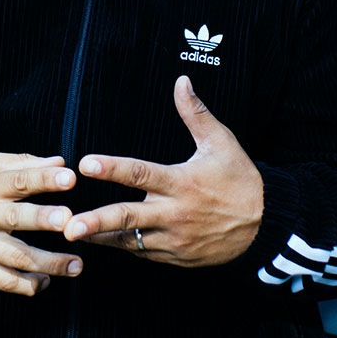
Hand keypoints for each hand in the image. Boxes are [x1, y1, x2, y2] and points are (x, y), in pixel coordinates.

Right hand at [0, 150, 82, 295]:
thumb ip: (21, 162)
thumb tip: (59, 161)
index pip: (18, 180)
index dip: (44, 179)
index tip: (70, 178)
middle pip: (16, 219)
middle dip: (44, 220)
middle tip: (71, 221)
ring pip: (15, 258)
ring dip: (49, 263)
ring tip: (77, 264)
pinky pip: (1, 281)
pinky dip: (26, 285)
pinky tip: (46, 281)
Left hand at [63, 76, 262, 266]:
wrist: (267, 225)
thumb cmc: (240, 179)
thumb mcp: (221, 142)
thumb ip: (196, 113)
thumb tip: (181, 81)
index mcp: (182, 182)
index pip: (141, 173)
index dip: (112, 168)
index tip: (86, 164)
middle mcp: (175, 213)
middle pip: (128, 217)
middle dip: (96, 222)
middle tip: (69, 225)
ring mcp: (175, 238)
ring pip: (130, 241)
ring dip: (101, 238)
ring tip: (71, 235)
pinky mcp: (177, 256)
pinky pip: (144, 252)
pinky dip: (124, 246)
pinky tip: (102, 240)